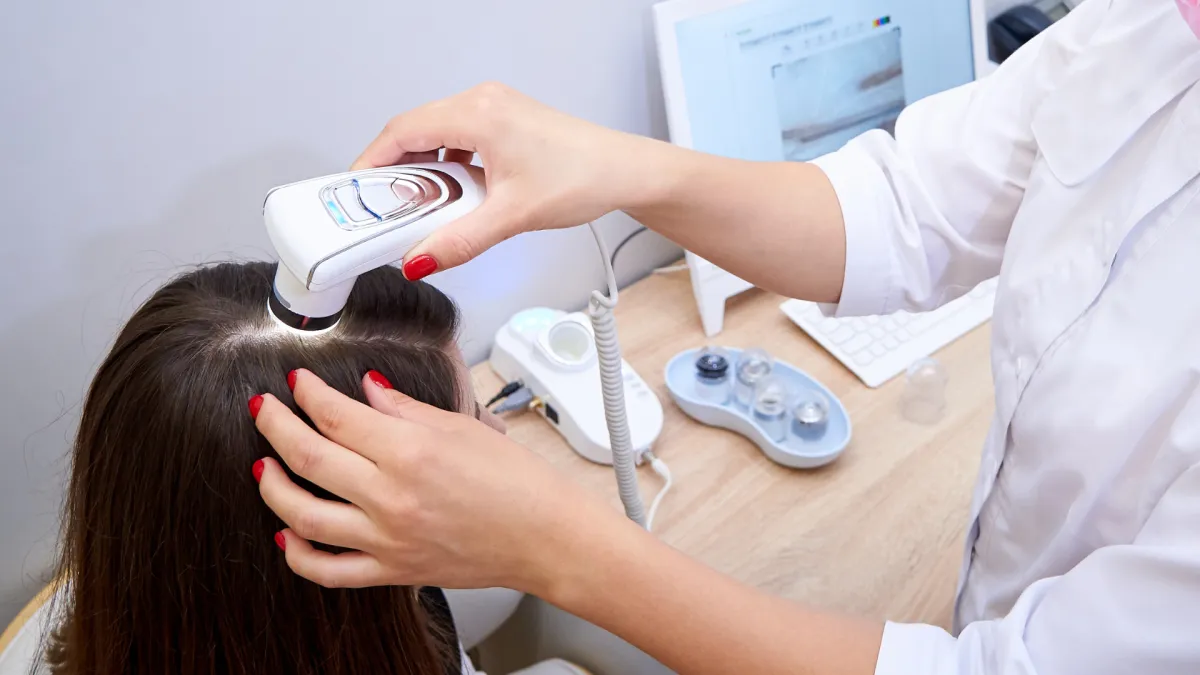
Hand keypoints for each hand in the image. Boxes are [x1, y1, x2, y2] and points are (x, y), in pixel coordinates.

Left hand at [251, 368, 617, 593]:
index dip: (308, 393)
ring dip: (273, 487)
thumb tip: (366, 391)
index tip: (297, 383)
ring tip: (264, 466)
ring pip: (303, 515)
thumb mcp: (462, 427)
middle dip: (275, 426)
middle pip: (309, 456)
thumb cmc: (516, 482)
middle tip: (262, 410)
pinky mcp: (391, 571)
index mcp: (410, 451)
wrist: (543, 536)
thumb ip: (405, 409)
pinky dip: (298, 554)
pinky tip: (288, 534)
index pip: (336, 415)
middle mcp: (391, 496)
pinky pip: (328, 571)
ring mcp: (387, 538)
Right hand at [351, 83, 671, 277]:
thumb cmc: (583, 177)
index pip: (401, 131)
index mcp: (478, 113)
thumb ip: (459, 241)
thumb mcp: (511, 216)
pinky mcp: (506, 121)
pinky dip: (447, 166)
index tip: (354, 192)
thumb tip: (420, 259)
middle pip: (414, 131)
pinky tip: (454, 196)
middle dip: (394, 172)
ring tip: (419, 209)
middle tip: (383, 209)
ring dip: (423, 170)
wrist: (624, 171)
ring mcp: (495, 109)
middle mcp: (483, 102)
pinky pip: (458, 138)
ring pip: (436, 136)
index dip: (370, 163)